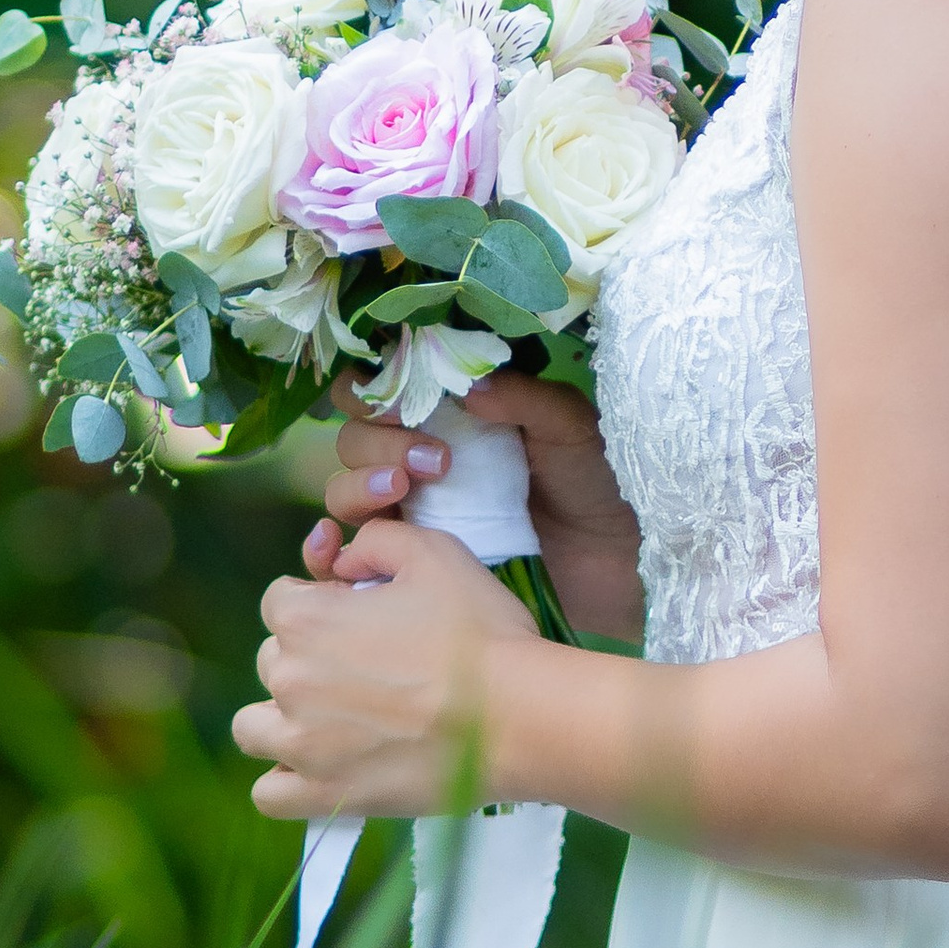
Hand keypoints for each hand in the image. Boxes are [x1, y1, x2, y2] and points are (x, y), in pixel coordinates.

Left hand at [234, 518, 534, 819]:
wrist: (515, 714)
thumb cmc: (478, 630)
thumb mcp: (434, 553)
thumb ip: (376, 540)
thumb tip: (344, 561)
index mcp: (307, 620)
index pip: (278, 600)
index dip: (318, 599)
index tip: (355, 611)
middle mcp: (290, 682)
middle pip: (270, 660)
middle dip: (306, 653)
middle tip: (364, 661)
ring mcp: (301, 745)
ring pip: (252, 728)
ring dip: (281, 717)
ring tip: (330, 716)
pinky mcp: (323, 795)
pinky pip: (268, 794)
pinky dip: (286, 779)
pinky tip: (323, 763)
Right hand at [301, 371, 644, 637]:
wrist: (619, 560)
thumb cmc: (597, 478)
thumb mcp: (569, 426)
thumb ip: (524, 399)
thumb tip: (470, 386)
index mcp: (456, 412)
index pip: (386, 384)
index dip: (380, 384)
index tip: (408, 397)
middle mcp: (423, 457)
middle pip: (356, 436)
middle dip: (378, 441)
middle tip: (430, 461)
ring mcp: (415, 513)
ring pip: (345, 490)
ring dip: (359, 485)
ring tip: (403, 492)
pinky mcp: (413, 563)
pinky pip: (350, 554)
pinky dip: (329, 548)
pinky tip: (342, 548)